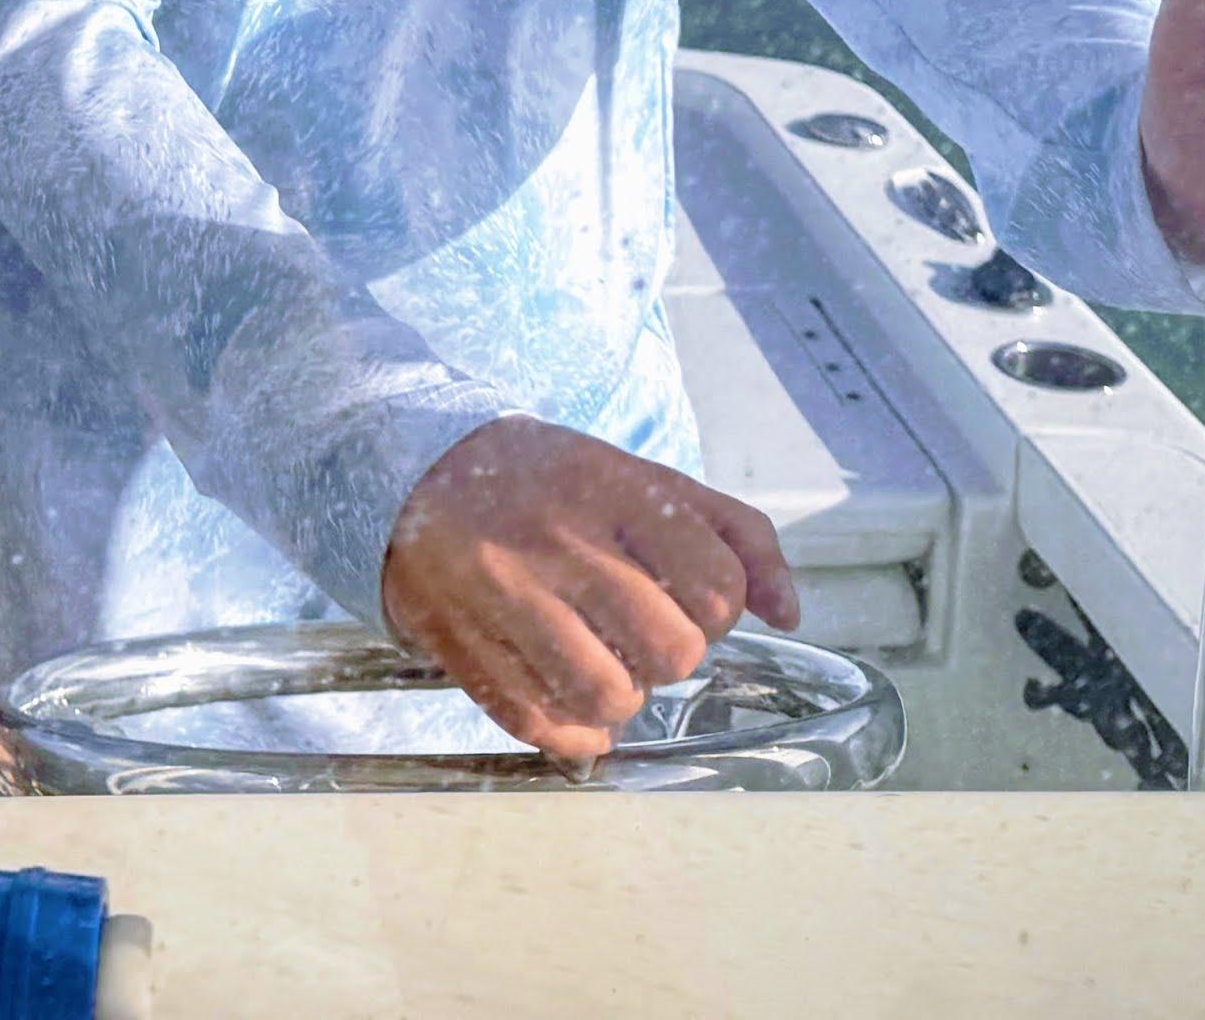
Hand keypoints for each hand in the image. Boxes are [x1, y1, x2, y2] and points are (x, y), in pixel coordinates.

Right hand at [379, 418, 797, 766]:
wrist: (413, 467)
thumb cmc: (548, 481)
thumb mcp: (643, 478)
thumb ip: (732, 533)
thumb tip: (791, 613)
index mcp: (613, 488)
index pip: (715, 583)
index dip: (718, 611)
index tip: (688, 600)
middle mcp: (559, 539)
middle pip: (671, 650)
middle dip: (673, 659)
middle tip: (643, 638)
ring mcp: (503, 592)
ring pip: (608, 695)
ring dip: (624, 701)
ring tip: (609, 673)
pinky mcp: (458, 640)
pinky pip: (538, 723)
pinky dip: (573, 736)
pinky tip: (573, 710)